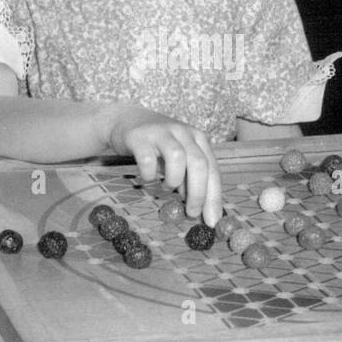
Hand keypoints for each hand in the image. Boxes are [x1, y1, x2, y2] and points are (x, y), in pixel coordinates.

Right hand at [107, 105, 222, 225]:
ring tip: (167, 188)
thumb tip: (199, 210)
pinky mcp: (140, 137)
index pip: (213, 170)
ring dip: (174, 180)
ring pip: (177, 157)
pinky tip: (148, 178)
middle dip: (198, 193)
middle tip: (191, 213)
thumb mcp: (179, 159)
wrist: (127, 119)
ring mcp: (162, 132)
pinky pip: (147, 158)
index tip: (212, 222)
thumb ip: (189, 179)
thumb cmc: (158, 146)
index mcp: (199, 139)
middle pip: (198, 163)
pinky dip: (150, 173)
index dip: (214, 198)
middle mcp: (184, 133)